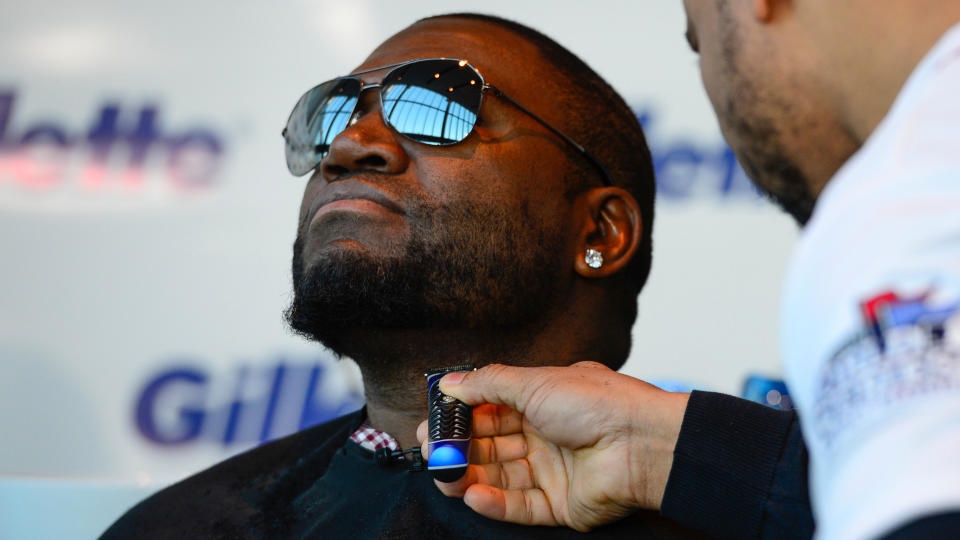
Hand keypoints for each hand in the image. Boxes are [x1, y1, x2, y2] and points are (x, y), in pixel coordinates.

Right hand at [415, 361, 689, 531]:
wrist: (642, 442)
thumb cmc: (597, 403)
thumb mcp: (533, 381)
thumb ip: (487, 383)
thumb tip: (449, 383)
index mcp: (541, 401)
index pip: (490, 410)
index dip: (461, 416)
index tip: (433, 421)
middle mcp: (545, 435)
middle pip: (491, 446)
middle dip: (459, 448)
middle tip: (431, 452)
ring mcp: (552, 471)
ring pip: (500, 478)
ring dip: (469, 477)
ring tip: (444, 476)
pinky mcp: (560, 504)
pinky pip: (520, 506)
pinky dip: (494, 503)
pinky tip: (472, 494)